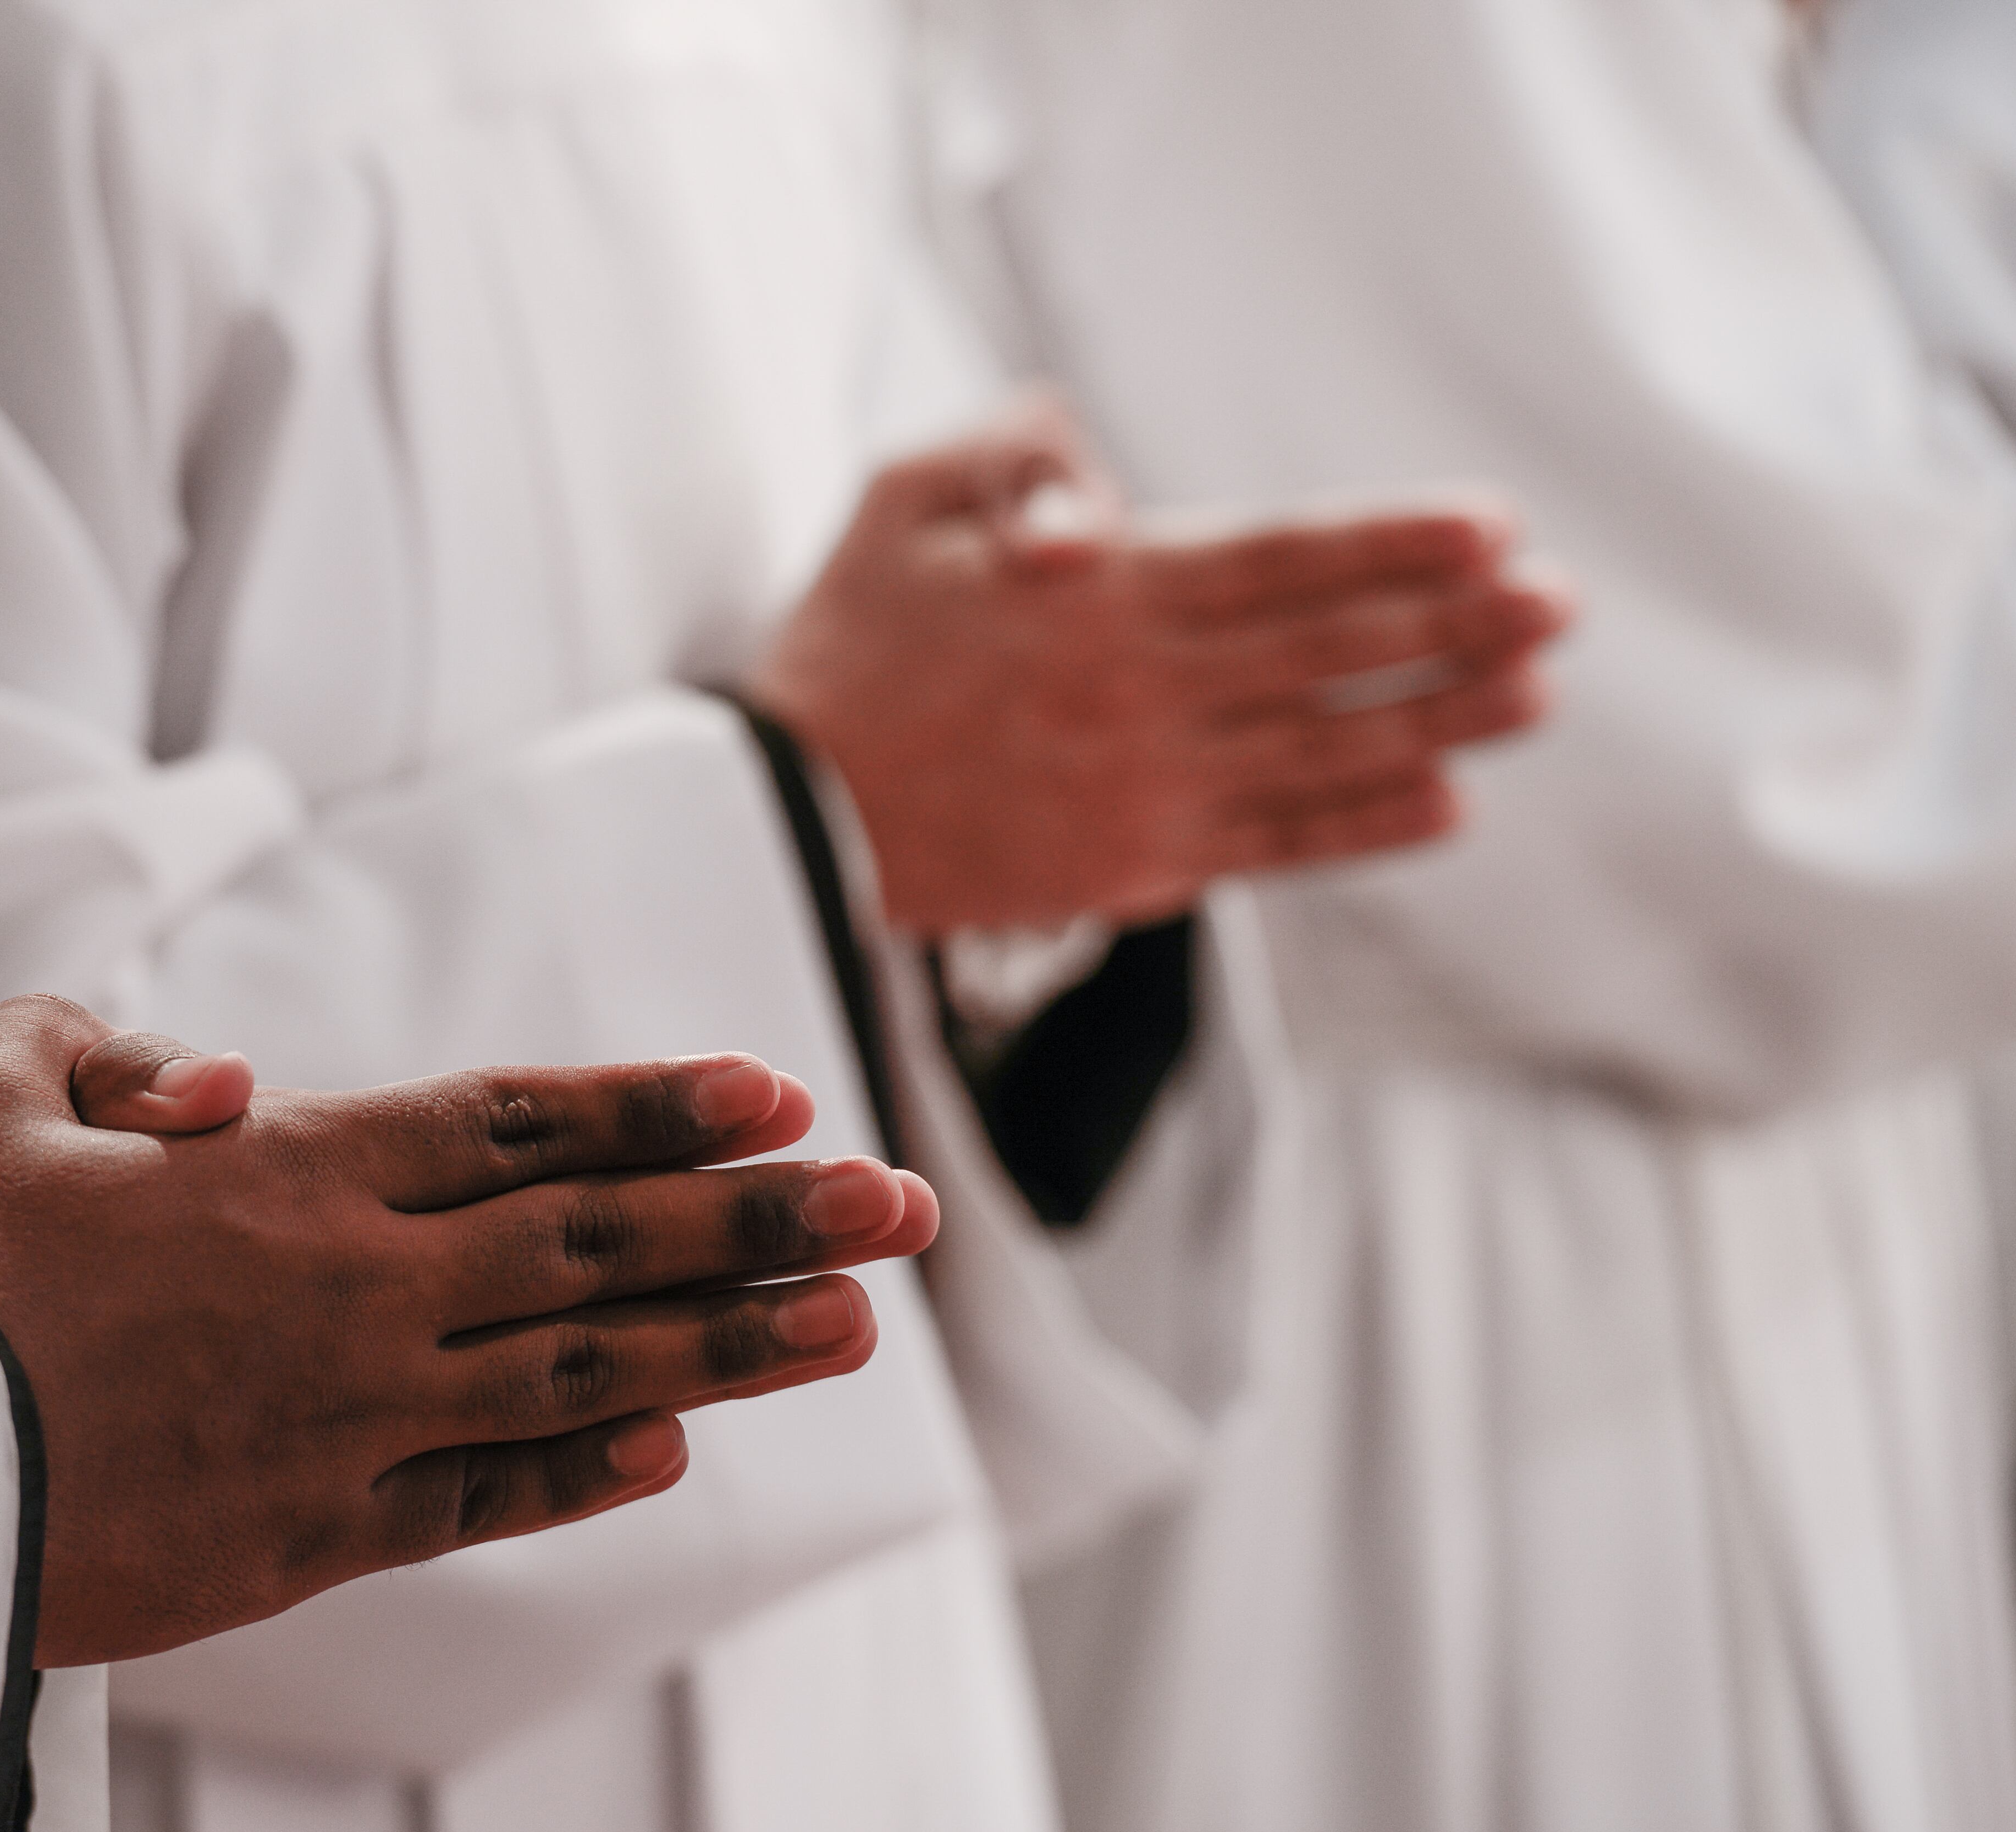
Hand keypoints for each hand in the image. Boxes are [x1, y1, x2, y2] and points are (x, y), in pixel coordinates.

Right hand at [0, 997, 936, 1665]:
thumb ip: (110, 1047)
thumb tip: (230, 1076)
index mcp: (292, 1173)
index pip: (522, 1122)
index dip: (659, 1108)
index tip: (778, 1095)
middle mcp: (356, 1291)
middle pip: (595, 1241)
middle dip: (759, 1216)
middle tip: (901, 1205)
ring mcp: (350, 1418)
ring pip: (576, 1368)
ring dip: (725, 1343)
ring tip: (853, 1324)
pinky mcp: (314, 1534)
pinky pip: (479, 1498)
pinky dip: (580, 1473)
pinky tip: (671, 1451)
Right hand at [744, 396, 1570, 931]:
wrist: (786, 814)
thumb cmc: (846, 642)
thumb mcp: (901, 497)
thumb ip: (1011, 450)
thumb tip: (1106, 484)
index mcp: (1096, 589)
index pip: (1281, 559)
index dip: (1395, 543)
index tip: (1495, 530)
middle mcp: (1140, 689)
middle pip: (1329, 651)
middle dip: (1455, 624)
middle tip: (1559, 606)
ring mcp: (1145, 787)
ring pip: (1325, 748)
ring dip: (1440, 718)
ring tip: (1532, 694)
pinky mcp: (1134, 866)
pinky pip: (1276, 845)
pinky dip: (1364, 826)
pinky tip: (1444, 804)